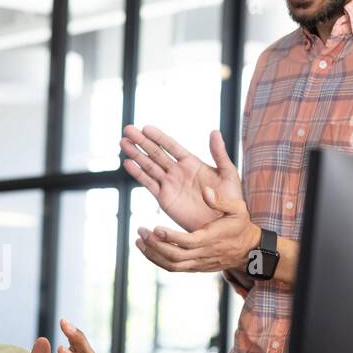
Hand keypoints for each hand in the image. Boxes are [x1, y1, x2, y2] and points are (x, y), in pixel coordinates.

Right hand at [121, 126, 242, 232]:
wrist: (223, 225)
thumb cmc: (230, 199)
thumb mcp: (228, 174)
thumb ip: (219, 154)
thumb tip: (214, 131)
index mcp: (192, 163)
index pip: (171, 146)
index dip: (158, 137)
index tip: (145, 127)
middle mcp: (178, 171)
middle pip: (156, 153)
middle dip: (141, 142)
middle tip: (127, 129)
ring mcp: (170, 185)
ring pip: (149, 166)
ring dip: (136, 154)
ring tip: (123, 142)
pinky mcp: (164, 199)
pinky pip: (149, 184)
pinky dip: (138, 174)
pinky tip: (128, 164)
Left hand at [135, 185, 259, 273]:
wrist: (247, 250)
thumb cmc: (240, 225)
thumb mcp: (237, 209)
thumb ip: (220, 201)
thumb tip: (206, 191)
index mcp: (211, 239)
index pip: (188, 242)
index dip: (171, 237)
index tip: (156, 228)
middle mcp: (203, 254)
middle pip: (175, 256)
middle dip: (155, 245)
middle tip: (141, 231)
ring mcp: (197, 263)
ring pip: (171, 265)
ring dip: (152, 255)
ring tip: (139, 241)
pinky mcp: (194, 267)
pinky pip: (173, 268)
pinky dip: (157, 261)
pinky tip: (147, 249)